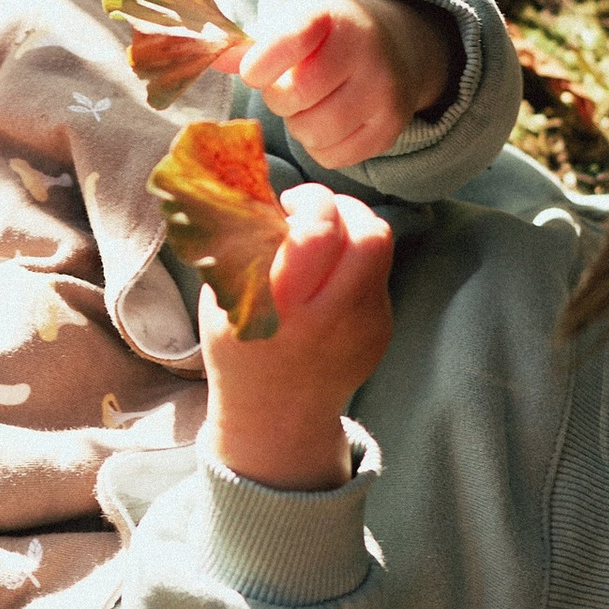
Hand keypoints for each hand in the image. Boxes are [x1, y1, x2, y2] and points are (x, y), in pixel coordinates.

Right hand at [201, 182, 392, 490]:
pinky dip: (355, 258)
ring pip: (381, 245)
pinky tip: (329, 273)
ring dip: (354, 225)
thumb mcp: (225, 304)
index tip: (288, 204)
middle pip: (369, 234)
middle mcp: (333, 318)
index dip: (309, 201)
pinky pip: (378, 271)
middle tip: (315, 211)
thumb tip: (260, 192)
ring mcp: (366, 325)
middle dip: (343, 206)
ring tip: (324, 234)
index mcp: (285, 311)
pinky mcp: (383, 326)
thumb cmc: (242, 352)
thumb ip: (244, 250)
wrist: (279, 417)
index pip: (319, 232)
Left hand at [235, 0, 450, 167]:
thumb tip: (211, 59)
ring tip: (311, 105)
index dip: (259, 65)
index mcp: (331, 12)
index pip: (286, 40)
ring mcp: (384, 89)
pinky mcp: (389, 127)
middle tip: (289, 89)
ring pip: (312, 132)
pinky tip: (330, 122)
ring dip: (300, 125)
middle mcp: (365, 47)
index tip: (257, 70)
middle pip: (293, 96)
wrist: (391, 49)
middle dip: (280, 98)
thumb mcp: (290, 23)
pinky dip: (321, 146)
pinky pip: (333, 157)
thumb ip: (249, 45)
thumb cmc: (324, 37)